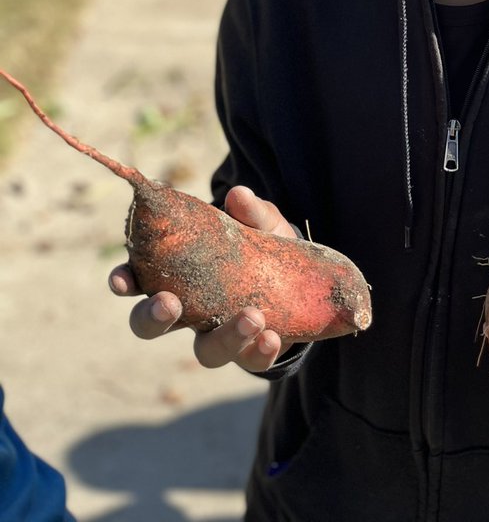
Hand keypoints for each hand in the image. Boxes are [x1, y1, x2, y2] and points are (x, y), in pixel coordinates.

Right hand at [108, 185, 295, 372]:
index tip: (120, 280)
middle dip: (153, 318)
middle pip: (152, 326)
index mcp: (179, 276)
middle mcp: (191, 311)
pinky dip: (260, 350)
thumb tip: (238, 195)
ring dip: (225, 337)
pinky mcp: (251, 350)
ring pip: (205, 352)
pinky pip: (251, 359)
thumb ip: (251, 212)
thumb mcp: (261, 224)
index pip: (138, 280)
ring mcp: (218, 335)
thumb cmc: (266, 247)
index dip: (124, 281)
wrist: (303, 281)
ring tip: (252, 317)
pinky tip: (272, 337)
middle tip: (169, 303)